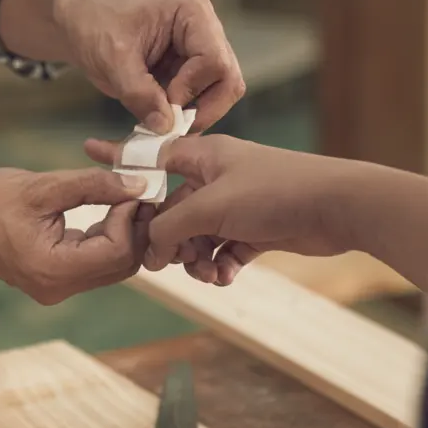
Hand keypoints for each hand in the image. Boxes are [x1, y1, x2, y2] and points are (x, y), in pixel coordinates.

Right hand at [0, 167, 152, 304]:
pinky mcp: (56, 280)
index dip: (131, 218)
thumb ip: (92, 185)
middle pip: (122, 265)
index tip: (131, 187)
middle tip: (137, 192)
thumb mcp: (40, 187)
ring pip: (114, 267)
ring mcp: (57, 288)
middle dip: (136, 228)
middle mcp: (58, 288)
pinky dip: (109, 239)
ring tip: (123, 198)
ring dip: (125, 234)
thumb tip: (138, 185)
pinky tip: (108, 211)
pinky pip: (96, 265)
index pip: (117, 251)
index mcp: (52, 269)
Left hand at [55, 0, 244, 133]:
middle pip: (228, 81)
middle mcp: (205, 32)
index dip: (192, 90)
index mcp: (193, 15)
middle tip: (168, 126)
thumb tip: (166, 127)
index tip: (163, 103)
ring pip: (218, 96)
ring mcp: (198, 54)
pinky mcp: (187, 74)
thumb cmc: (94, 27)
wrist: (80, 24)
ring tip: (159, 124)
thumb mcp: (113, 60)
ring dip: (192, 116)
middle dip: (202, 109)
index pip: (215, 62)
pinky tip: (157, 122)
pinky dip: (182, 118)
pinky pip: (199, 103)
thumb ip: (139, 93)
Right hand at [84, 135, 355, 285]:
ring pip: (197, 236)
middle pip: (172, 210)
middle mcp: (216, 178)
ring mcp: (236, 204)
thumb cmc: (274, 191)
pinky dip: (222, 265)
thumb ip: (170, 226)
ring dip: (197, 259)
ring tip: (210, 273)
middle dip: (169, 239)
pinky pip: (224, 250)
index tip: (89, 152)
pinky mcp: (255, 228)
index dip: (118, 156)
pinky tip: (228, 275)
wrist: (339, 207)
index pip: (150, 155)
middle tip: (168, 262)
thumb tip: (150, 250)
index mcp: (203, 157)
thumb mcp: (210, 206)